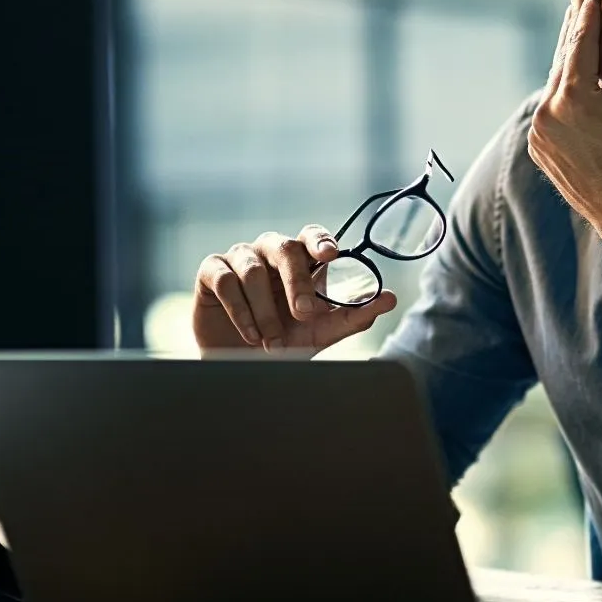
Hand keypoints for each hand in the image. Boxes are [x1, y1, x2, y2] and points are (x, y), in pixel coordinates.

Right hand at [192, 226, 396, 355]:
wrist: (242, 366)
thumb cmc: (286, 340)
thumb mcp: (323, 332)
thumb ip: (355, 315)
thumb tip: (390, 299)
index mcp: (300, 260)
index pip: (312, 235)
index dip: (320, 240)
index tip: (330, 254)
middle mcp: (270, 252)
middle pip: (285, 248)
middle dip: (297, 283)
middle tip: (305, 314)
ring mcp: (240, 258)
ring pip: (253, 270)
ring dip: (266, 311)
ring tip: (272, 341)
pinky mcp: (212, 271)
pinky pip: (226, 281)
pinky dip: (240, 311)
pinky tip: (251, 334)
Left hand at [527, 0, 601, 239]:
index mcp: (573, 97)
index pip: (580, 43)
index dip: (588, 17)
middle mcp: (548, 112)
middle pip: (563, 61)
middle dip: (575, 35)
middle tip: (581, 7)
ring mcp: (539, 133)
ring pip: (554, 86)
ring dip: (569, 64)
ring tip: (582, 42)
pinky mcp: (539, 149)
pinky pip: (550, 111)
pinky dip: (563, 95)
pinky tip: (578, 83)